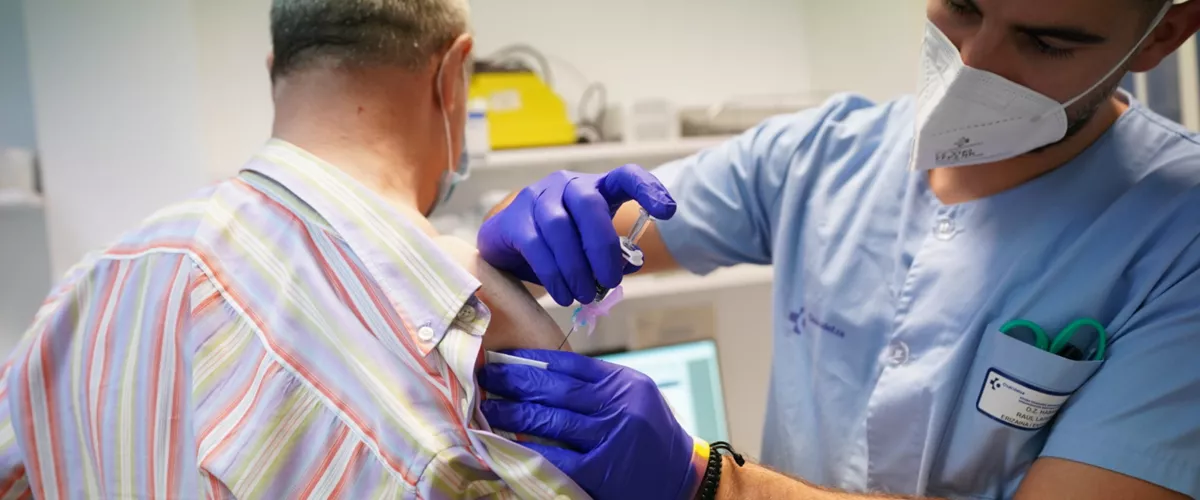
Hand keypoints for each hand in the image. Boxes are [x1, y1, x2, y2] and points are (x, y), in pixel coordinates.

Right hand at [477, 165, 676, 305]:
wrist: (509, 247)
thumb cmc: (561, 246)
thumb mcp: (591, 248)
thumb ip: (612, 256)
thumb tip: (627, 269)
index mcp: (596, 187)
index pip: (625, 176)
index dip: (648, 189)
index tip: (667, 212)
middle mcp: (567, 185)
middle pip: (588, 204)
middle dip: (602, 247)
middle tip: (609, 281)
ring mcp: (536, 198)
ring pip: (559, 227)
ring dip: (576, 267)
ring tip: (585, 295)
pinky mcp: (513, 220)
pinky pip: (535, 246)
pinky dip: (553, 275)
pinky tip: (564, 295)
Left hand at [479, 349, 701, 499]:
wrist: (683, 479)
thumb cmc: (653, 437)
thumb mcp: (635, 400)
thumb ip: (598, 386)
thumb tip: (543, 372)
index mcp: (625, 383)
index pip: (571, 365)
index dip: (533, 360)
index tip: (505, 358)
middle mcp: (620, 406)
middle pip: (556, 388)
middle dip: (516, 381)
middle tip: (486, 377)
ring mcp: (611, 438)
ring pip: (552, 419)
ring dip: (514, 412)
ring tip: (488, 407)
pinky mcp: (601, 471)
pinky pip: (556, 457)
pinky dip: (528, 448)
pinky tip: (505, 442)